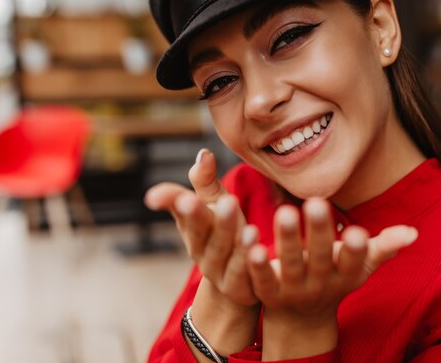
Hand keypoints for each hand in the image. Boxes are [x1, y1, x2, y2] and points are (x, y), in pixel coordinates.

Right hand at [144, 148, 258, 305]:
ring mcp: (217, 272)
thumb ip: (205, 181)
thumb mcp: (214, 204)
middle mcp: (200, 251)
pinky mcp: (237, 287)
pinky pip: (244, 275)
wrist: (237, 281)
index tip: (184, 196)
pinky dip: (250, 262)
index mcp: (191, 228)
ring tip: (249, 228)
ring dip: (235, 241)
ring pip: (225, 254)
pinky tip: (260, 247)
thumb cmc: (224, 231)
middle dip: (212, 220)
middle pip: (204, 235)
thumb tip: (204, 153)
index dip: (180, 206)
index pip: (183, 214)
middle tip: (227, 201)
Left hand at [246, 198, 417, 358]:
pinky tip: (251, 247)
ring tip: (285, 212)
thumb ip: (383, 247)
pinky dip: (258, 266)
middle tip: (316, 203)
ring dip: (288, 240)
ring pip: (291, 264)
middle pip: (320, 258)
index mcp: (345, 274)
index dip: (355, 249)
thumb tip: (413, 232)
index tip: (357, 231)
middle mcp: (321, 283)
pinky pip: (263, 279)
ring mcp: (293, 290)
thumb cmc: (334, 276)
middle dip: (320, 232)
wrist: (301, 316)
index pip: (353, 262)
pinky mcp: (268, 293)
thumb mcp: (359, 265)